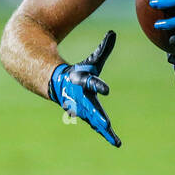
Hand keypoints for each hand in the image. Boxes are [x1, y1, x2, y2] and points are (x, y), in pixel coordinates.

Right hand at [49, 30, 120, 147]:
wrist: (59, 86)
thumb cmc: (80, 73)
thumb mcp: (92, 61)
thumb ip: (103, 49)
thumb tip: (113, 33)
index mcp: (82, 82)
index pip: (92, 83)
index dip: (99, 86)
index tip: (106, 90)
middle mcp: (81, 98)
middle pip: (91, 109)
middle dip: (98, 117)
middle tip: (107, 125)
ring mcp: (82, 108)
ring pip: (94, 121)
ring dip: (103, 130)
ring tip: (114, 140)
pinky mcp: (86, 115)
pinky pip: (96, 125)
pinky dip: (105, 133)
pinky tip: (115, 141)